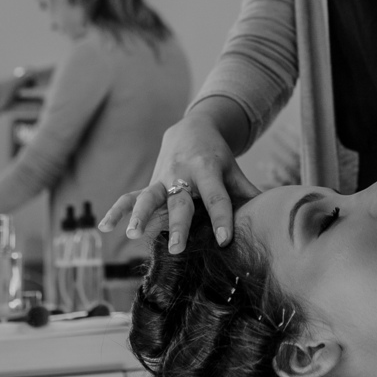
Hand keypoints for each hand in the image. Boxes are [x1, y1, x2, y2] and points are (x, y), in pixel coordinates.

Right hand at [98, 114, 258, 253]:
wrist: (192, 128)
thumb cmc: (218, 156)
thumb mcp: (234, 170)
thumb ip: (248, 193)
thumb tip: (274, 215)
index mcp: (208, 171)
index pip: (216, 197)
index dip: (222, 218)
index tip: (224, 240)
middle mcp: (183, 175)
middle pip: (181, 202)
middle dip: (179, 225)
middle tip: (177, 248)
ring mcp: (162, 178)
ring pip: (149, 197)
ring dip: (139, 215)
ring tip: (131, 234)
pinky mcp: (149, 182)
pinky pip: (129, 195)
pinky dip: (116, 210)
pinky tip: (103, 227)